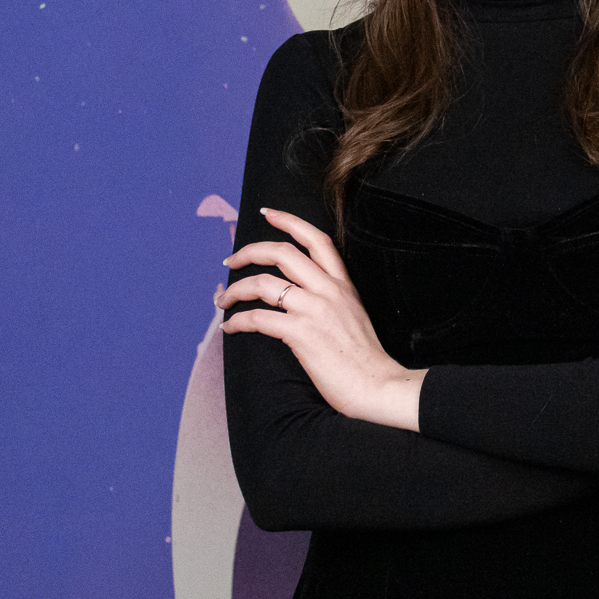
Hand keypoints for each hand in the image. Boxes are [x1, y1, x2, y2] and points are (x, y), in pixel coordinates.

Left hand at [218, 207, 425, 431]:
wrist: (376, 384)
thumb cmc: (363, 358)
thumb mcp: (353, 314)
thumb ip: (331, 298)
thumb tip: (299, 293)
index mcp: (342, 284)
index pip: (315, 239)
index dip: (288, 221)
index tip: (267, 213)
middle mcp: (328, 290)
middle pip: (281, 252)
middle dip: (248, 252)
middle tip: (229, 262)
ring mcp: (314, 310)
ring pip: (263, 284)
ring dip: (234, 290)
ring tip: (222, 301)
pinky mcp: (302, 334)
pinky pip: (258, 318)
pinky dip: (238, 322)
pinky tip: (230, 328)